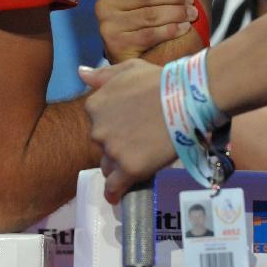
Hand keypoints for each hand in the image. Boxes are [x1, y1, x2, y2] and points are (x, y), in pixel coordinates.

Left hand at [80, 60, 175, 202]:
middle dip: (116, 144)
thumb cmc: (159, 80)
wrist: (186, 98)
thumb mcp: (128, 69)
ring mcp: (113, 150)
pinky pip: (115, 186)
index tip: (129, 126)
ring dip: (118, 165)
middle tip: (139, 141)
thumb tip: (80, 73)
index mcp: (95, 105)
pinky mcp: (129, 168)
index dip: (114, 126)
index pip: (97, 123)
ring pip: (108, 165)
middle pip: (102, 145)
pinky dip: (115, 192)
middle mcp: (98, 129)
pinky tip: (117, 197)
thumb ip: (102, 75)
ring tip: (138, 162)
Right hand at [96, 0, 210, 63]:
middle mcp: (106, 2)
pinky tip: (183, 28)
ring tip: (191, 16)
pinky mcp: (115, 45)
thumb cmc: (161, 19)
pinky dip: (170, 30)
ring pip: (149, 14)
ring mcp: (108, 24)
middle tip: (192, 3)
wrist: (151, 57)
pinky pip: (148, 34)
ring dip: (176, 14)